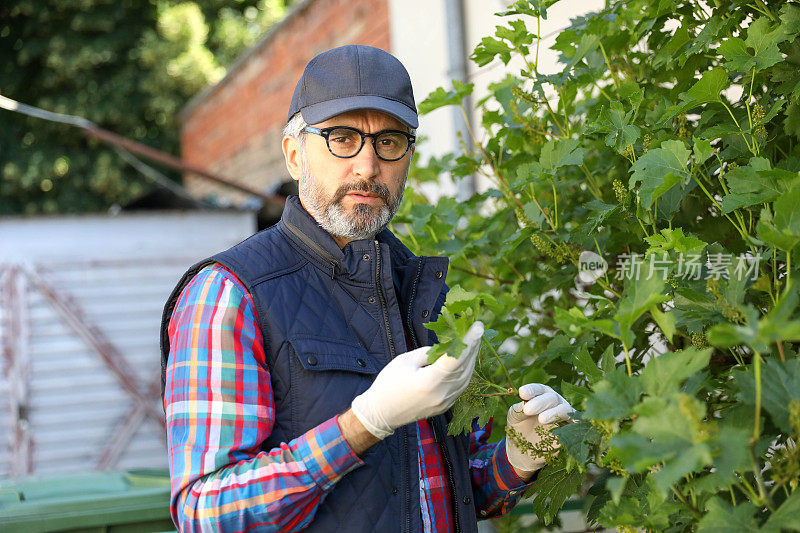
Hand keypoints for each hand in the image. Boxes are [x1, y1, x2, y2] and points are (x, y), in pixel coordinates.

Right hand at [351, 321, 483, 438]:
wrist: (381, 413)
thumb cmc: (388, 384)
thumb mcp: (405, 361)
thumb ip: (428, 353)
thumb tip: (445, 347)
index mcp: (429, 382)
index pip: (455, 358)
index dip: (468, 341)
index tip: (477, 326)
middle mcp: (441, 394)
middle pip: (464, 367)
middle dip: (472, 346)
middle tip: (477, 328)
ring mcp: (444, 403)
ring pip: (466, 377)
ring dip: (471, 358)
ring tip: (474, 341)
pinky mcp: (445, 406)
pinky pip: (461, 386)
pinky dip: (465, 371)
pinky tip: (466, 360)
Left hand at [505, 383, 573, 473]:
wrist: (525, 450)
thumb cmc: (519, 428)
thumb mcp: (515, 417)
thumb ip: (518, 410)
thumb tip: (523, 404)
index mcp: (540, 396)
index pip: (538, 389)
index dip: (532, 390)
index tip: (522, 393)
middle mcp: (555, 402)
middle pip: (551, 397)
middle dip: (540, 402)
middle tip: (527, 410)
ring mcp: (565, 415)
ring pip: (564, 409)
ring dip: (553, 413)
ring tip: (541, 419)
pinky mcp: (572, 429)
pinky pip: (576, 423)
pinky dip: (573, 423)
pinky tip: (563, 428)